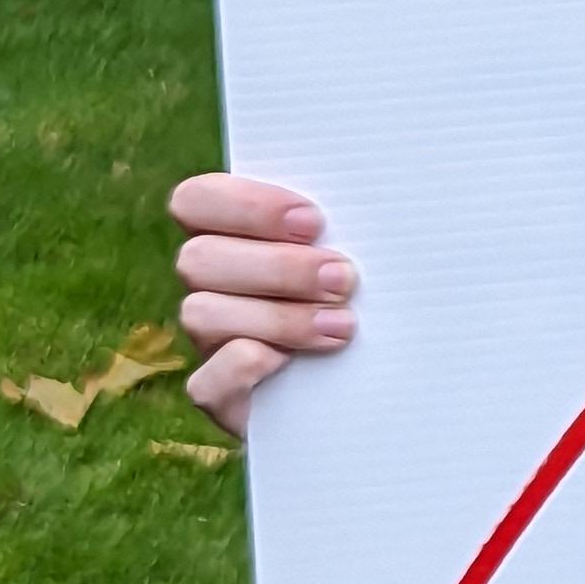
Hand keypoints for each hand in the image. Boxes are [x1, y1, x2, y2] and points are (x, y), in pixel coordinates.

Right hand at [169, 173, 357, 435]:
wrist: (386, 381)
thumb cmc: (378, 295)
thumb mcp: (370, 252)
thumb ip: (352, 221)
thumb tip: (382, 188)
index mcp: (234, 232)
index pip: (198, 200)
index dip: (246, 206)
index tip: (314, 221)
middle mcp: (212, 283)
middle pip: (198, 258)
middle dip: (279, 267)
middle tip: (343, 278)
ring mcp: (210, 340)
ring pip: (201, 314)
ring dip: (279, 317)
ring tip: (344, 325)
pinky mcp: (219, 395)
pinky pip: (206, 382)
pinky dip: (245, 368)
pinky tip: (292, 364)